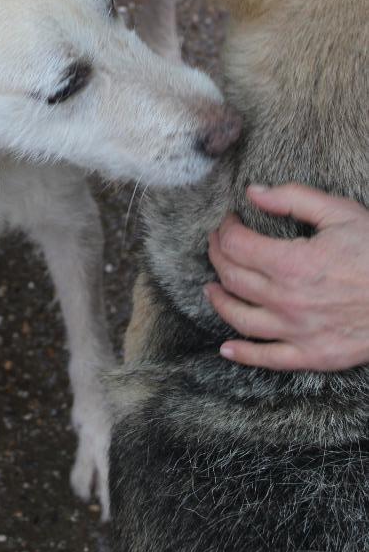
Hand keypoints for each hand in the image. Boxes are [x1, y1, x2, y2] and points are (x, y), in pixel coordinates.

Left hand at [205, 183, 368, 370]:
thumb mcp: (341, 213)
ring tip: (211, 288)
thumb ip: (293, 198)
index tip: (228, 221)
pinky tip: (226, 349)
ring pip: (240, 318)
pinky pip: (267, 358)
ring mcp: (297, 331)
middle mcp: (286, 300)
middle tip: (217, 245)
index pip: (237, 245)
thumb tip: (254, 193)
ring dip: (219, 301)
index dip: (225, 229)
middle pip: (232, 278)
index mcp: (291, 263)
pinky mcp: (311, 355)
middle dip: (218, 256)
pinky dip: (242, 354)